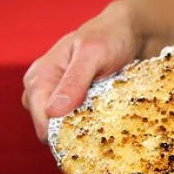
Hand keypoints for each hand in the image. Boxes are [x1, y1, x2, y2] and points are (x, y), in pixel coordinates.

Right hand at [22, 1, 141, 141]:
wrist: (132, 32)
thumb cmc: (110, 37)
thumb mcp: (92, 54)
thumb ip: (74, 81)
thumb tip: (53, 112)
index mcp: (41, 75)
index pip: (40, 114)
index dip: (57, 130)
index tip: (82, 140)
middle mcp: (48, 89)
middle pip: (49, 125)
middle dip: (70, 133)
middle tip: (99, 133)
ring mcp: (64, 97)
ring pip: (65, 126)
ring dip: (84, 131)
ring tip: (105, 128)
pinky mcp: (81, 103)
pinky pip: (81, 123)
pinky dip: (93, 126)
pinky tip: (108, 124)